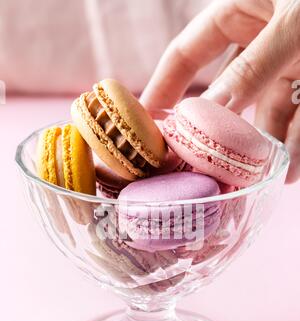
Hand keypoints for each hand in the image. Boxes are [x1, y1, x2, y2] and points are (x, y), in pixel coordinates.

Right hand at [141, 0, 299, 182]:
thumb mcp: (291, 23)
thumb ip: (251, 68)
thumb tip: (209, 112)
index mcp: (242, 8)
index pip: (188, 51)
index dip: (164, 86)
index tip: (147, 123)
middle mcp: (261, 38)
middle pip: (227, 91)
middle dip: (218, 128)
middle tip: (200, 163)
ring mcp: (289, 61)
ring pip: (266, 110)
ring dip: (261, 145)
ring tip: (252, 177)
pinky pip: (299, 115)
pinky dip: (296, 142)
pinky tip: (290, 169)